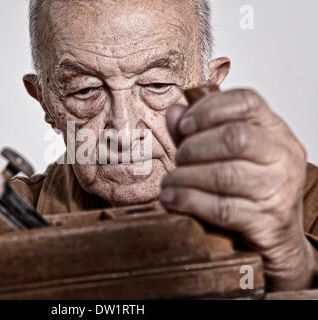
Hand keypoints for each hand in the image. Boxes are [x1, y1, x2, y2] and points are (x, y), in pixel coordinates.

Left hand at [160, 88, 315, 290]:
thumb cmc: (248, 187)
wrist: (278, 234)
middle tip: (178, 159)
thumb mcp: (224, 153)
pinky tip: (171, 199)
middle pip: (234, 138)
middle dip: (194, 148)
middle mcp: (283, 154)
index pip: (246, 101)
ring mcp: (279, 188)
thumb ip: (197, 131)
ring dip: (186, 177)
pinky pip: (222, 208)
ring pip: (225, 175)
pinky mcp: (268, 220)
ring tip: (169, 182)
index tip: (184, 125)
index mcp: (274, 129)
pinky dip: (189, 201)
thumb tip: (174, 113)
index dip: (209, 109)